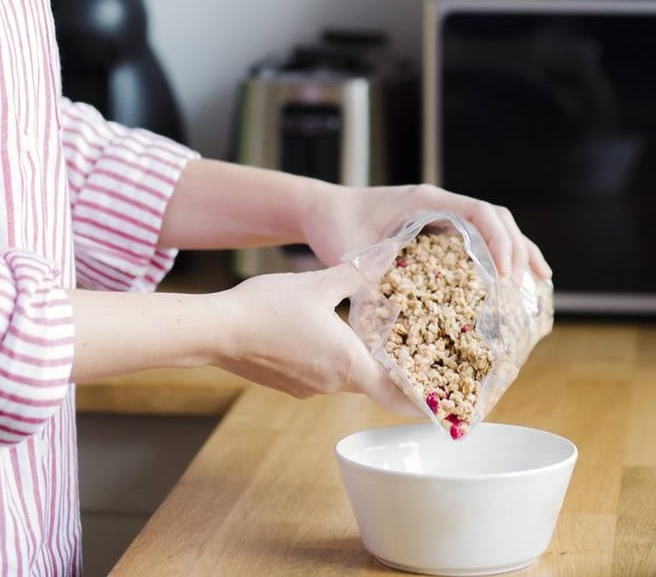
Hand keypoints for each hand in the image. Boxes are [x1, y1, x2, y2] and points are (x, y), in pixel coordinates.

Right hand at [213, 265, 419, 416]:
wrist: (217, 331)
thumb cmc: (267, 307)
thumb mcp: (319, 283)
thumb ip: (358, 273)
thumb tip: (388, 252)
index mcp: (347, 363)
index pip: (394, 395)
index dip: (418, 402)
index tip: (439, 404)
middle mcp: (331, 383)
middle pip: (373, 384)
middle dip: (391, 372)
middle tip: (411, 353)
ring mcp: (308, 387)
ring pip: (346, 377)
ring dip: (359, 362)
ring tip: (369, 338)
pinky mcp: (289, 383)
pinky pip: (322, 375)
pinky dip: (332, 361)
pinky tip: (325, 336)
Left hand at [301, 183, 551, 280]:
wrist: (321, 211)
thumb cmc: (335, 227)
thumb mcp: (350, 254)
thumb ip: (366, 280)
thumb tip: (385, 324)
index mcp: (425, 201)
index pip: (478, 212)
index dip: (499, 240)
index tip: (506, 273)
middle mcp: (439, 204)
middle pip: (495, 218)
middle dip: (518, 248)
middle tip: (531, 284)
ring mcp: (441, 215)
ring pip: (492, 227)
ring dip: (517, 250)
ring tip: (538, 281)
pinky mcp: (437, 230)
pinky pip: (477, 238)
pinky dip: (498, 255)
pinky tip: (510, 281)